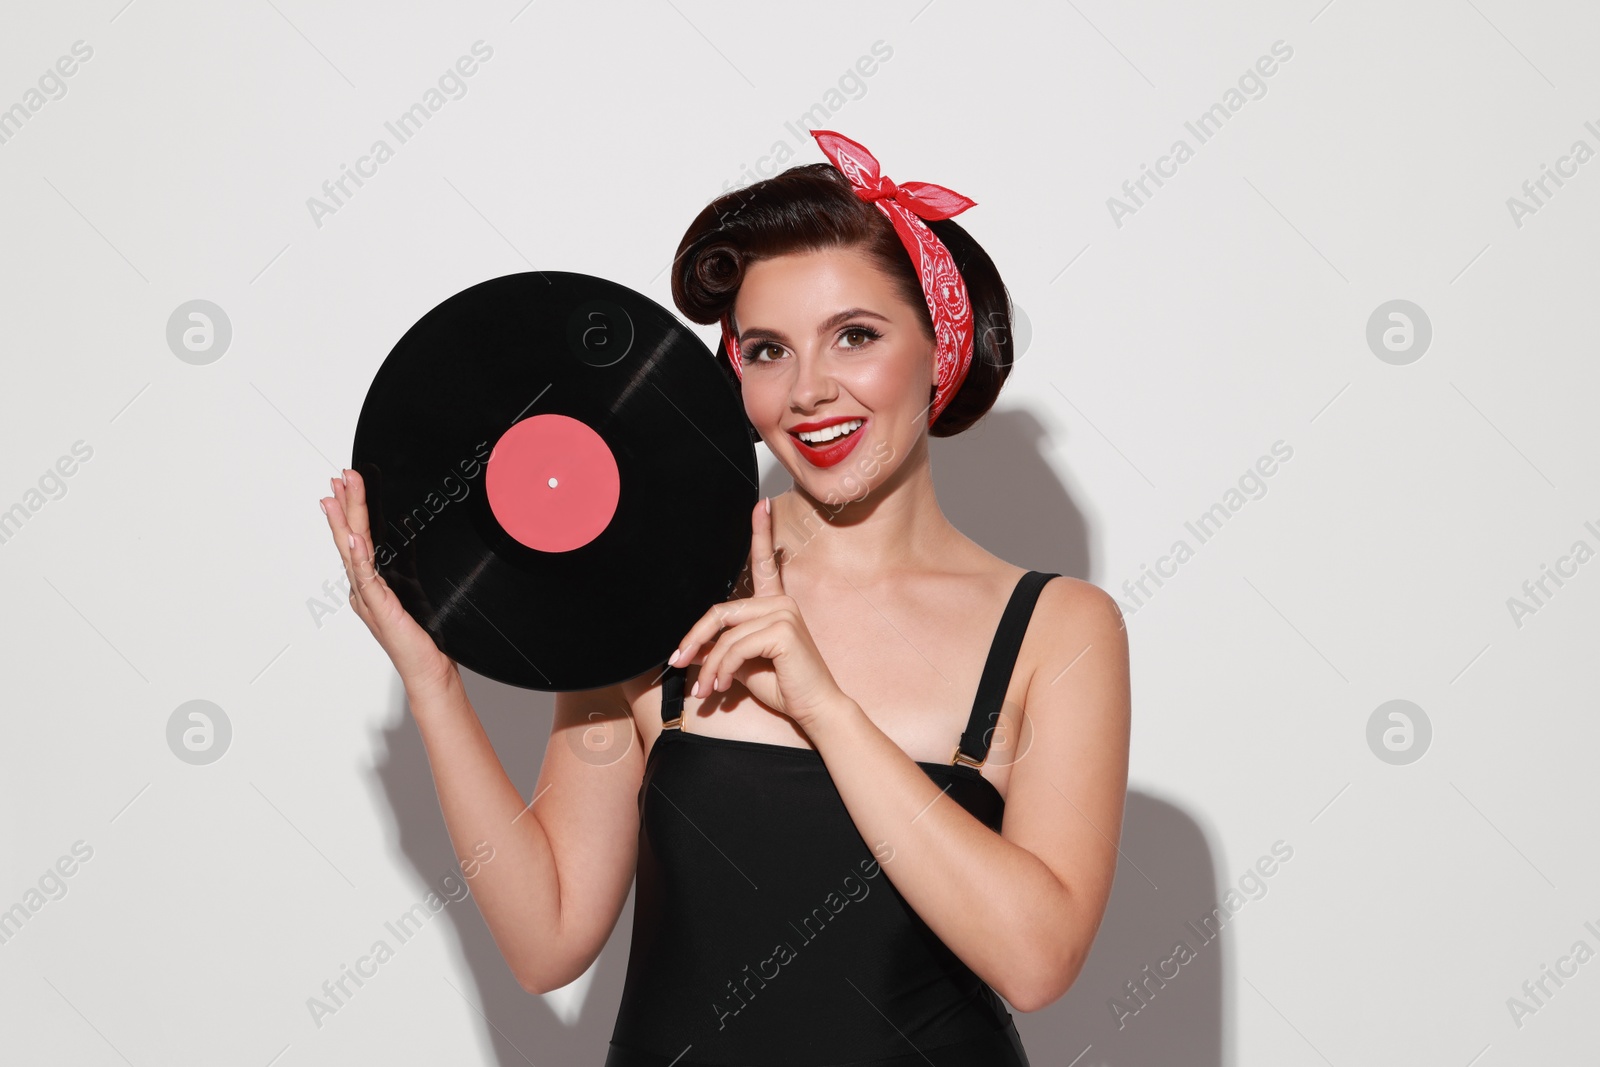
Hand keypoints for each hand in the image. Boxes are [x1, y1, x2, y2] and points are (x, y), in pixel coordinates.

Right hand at [320, 468, 458, 695]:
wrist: (426, 667)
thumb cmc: (421, 634)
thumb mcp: (413, 589)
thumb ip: (404, 566)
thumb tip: (403, 536)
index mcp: (369, 582)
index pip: (358, 538)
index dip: (351, 510)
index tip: (346, 485)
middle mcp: (363, 588)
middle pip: (350, 538)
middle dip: (345, 506)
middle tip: (339, 478)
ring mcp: (368, 598)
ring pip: (352, 553)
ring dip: (344, 523)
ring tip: (336, 497)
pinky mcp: (380, 608)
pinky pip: (368, 579)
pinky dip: (359, 558)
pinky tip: (354, 539)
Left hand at [671, 496, 846, 732]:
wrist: (814, 709)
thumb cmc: (783, 686)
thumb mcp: (743, 665)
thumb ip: (722, 649)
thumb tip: (691, 649)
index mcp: (775, 604)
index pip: (765, 563)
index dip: (761, 532)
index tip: (760, 504)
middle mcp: (781, 602)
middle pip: (720, 611)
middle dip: (695, 639)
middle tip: (678, 662)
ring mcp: (783, 613)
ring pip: (725, 635)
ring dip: (709, 666)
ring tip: (705, 690)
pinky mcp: (782, 630)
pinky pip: (735, 646)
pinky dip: (721, 669)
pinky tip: (722, 687)